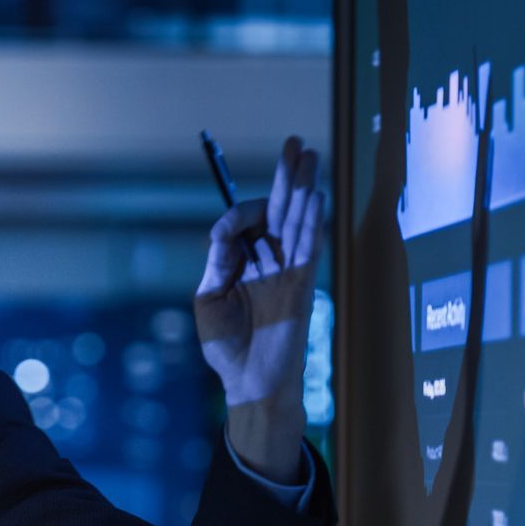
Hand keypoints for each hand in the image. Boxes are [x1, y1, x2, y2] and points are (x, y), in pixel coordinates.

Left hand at [194, 134, 325, 409]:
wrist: (247, 382)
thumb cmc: (225, 347)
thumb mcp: (209, 298)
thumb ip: (218, 261)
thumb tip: (224, 230)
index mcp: (243, 263)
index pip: (247, 222)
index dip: (240, 214)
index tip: (226, 233)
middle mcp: (268, 262)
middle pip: (279, 210)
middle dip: (286, 177)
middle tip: (295, 143)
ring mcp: (287, 272)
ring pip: (296, 221)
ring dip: (302, 188)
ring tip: (309, 156)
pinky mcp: (301, 286)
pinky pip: (308, 248)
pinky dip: (312, 223)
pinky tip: (315, 197)